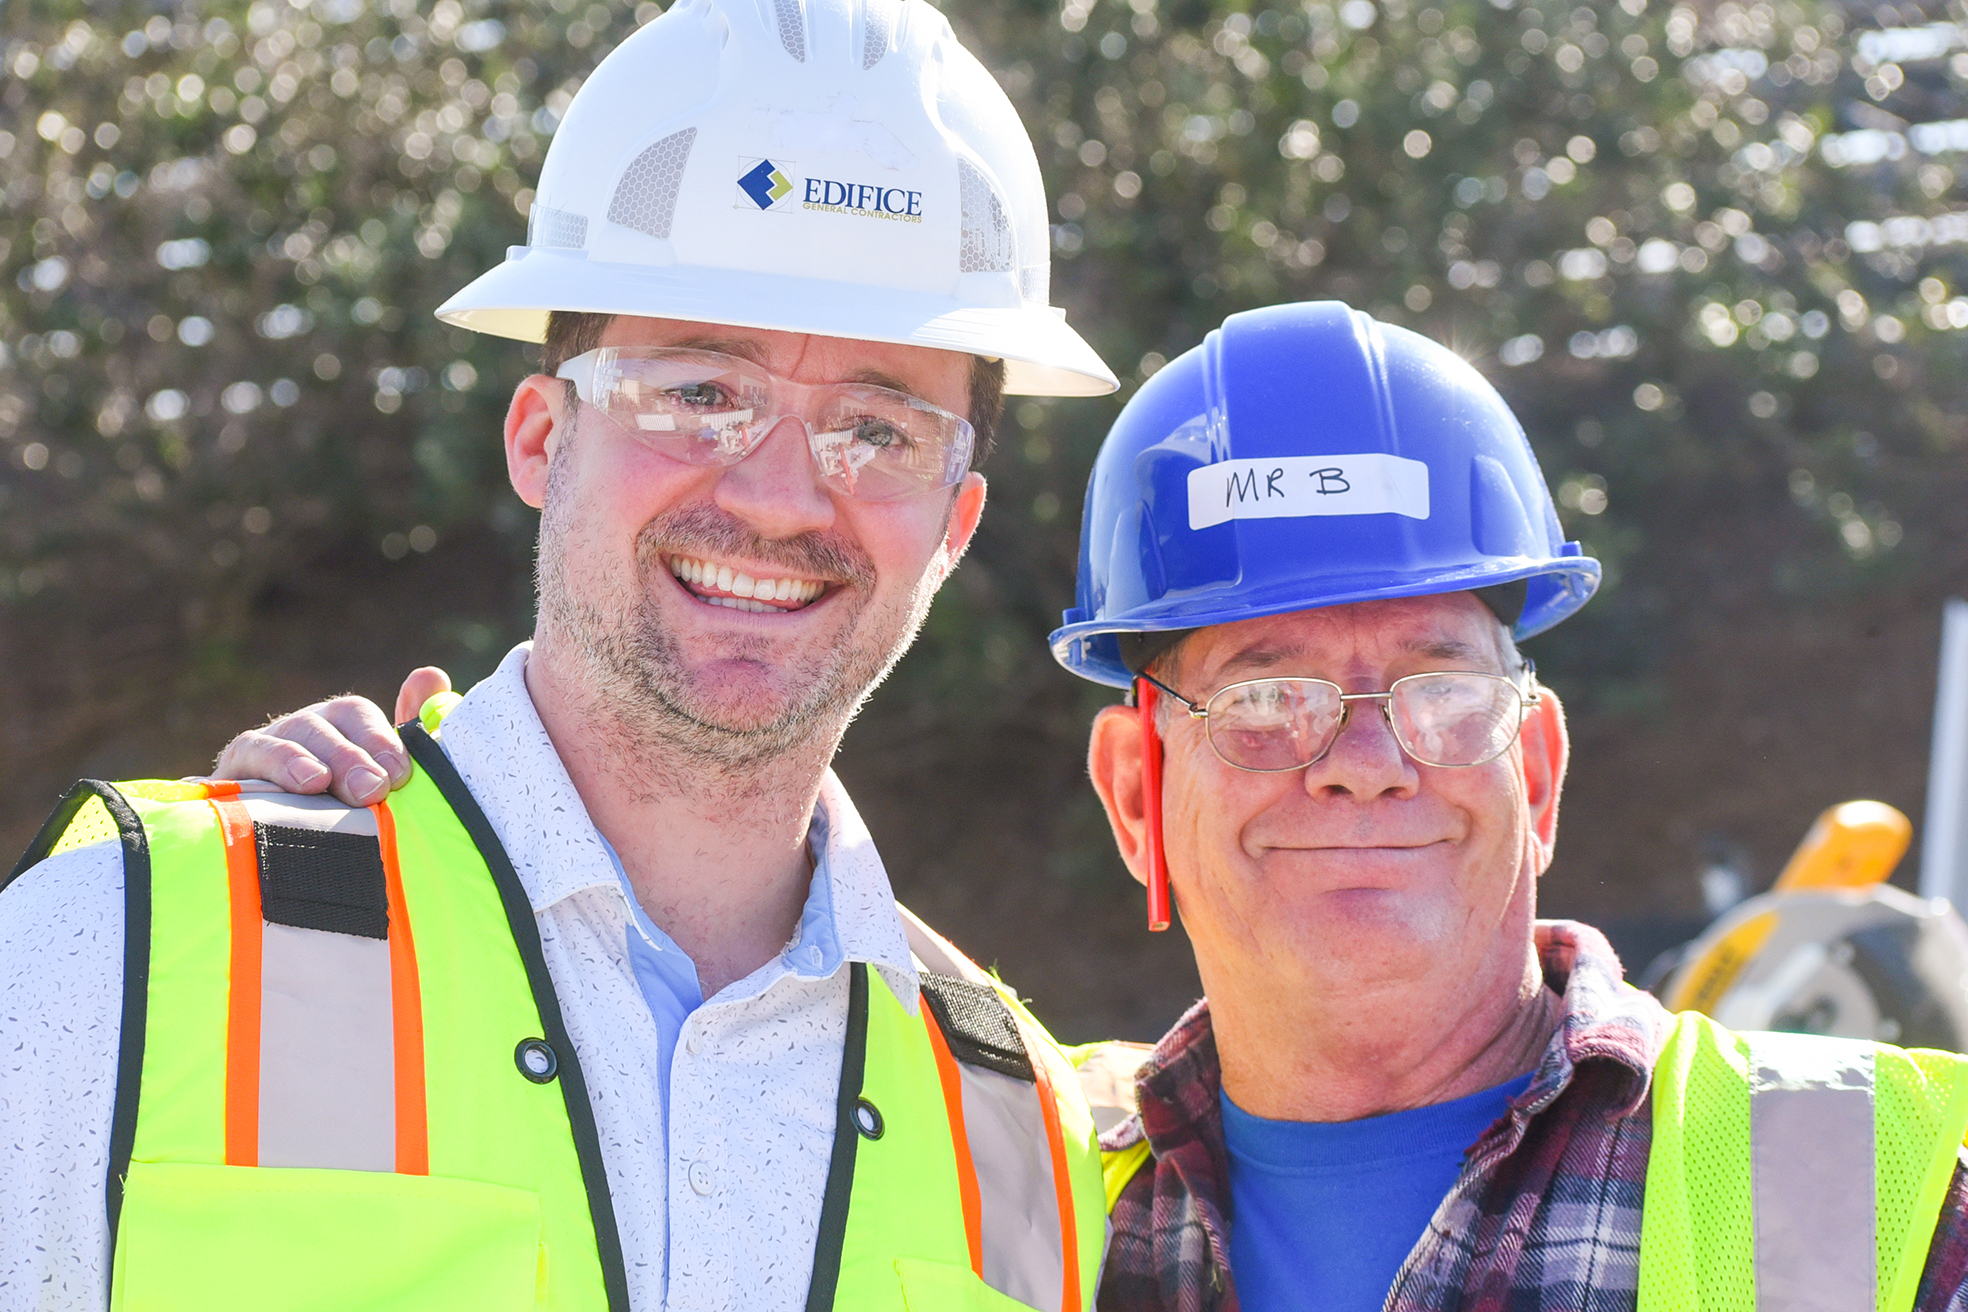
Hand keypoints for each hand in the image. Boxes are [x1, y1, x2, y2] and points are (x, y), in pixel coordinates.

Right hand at [207, 667, 453, 805]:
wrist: (283, 856)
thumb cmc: (348, 811)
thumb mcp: (384, 779)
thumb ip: (411, 735)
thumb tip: (432, 676)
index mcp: (342, 729)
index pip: (357, 716)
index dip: (380, 740)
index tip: (399, 774)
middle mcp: (304, 731)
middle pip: (322, 726)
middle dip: (348, 756)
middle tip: (370, 789)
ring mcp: (266, 750)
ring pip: (282, 740)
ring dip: (300, 760)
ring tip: (317, 783)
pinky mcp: (233, 774)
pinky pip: (246, 762)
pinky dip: (264, 771)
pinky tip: (270, 788)